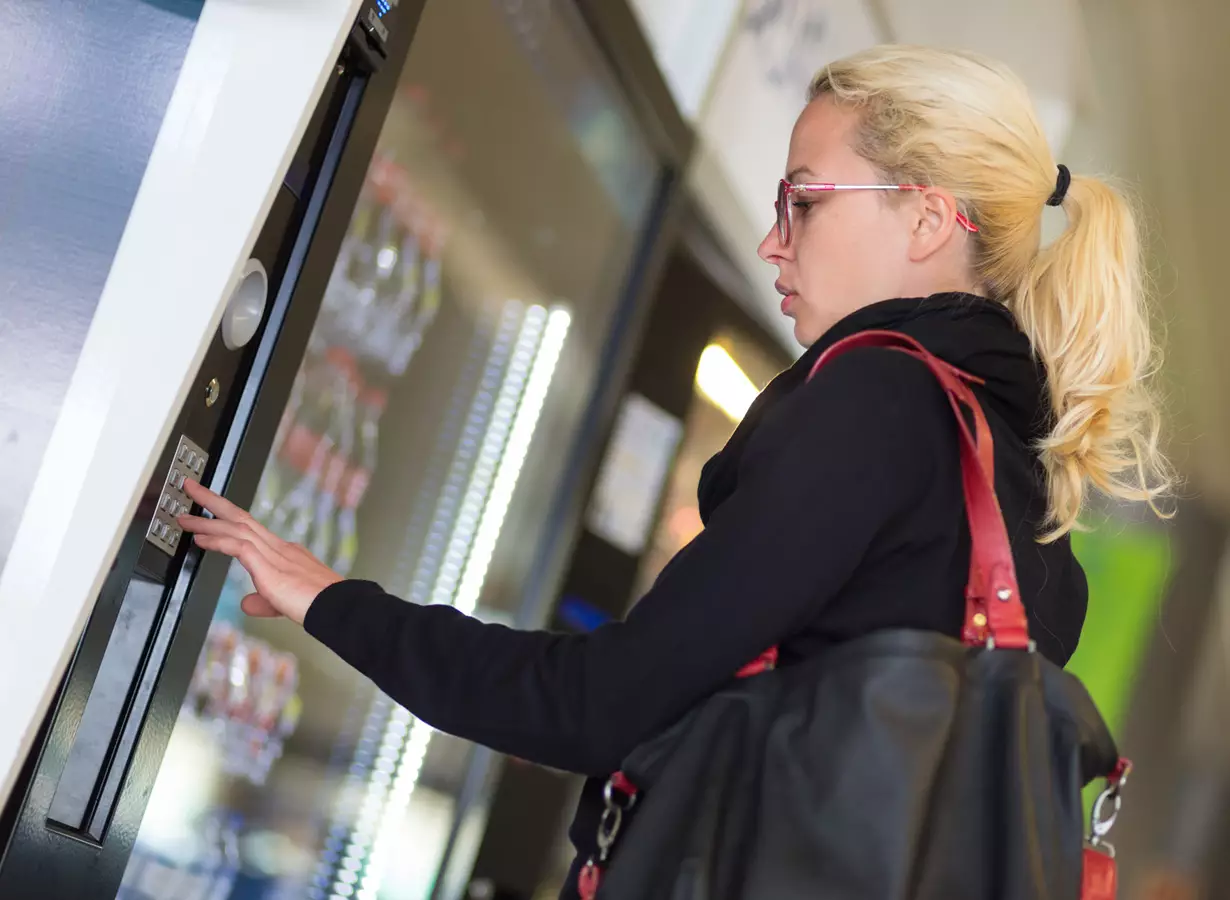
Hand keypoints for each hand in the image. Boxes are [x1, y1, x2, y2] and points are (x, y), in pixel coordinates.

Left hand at [178, 479, 342, 624]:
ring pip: (237, 527)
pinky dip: (218, 540)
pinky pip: (239, 546)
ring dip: (208, 520)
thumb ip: (263, 601)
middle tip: (192, 489)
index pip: (252, 529)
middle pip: (241, 517)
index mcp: (285, 553)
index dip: (229, 518)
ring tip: (185, 516)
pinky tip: (201, 538)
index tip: (211, 511)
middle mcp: (279, 547)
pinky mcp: (270, 567)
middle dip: (214, 502)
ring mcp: (275, 554)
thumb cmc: (320, 606)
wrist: (339, 608)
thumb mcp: (283, 603)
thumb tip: (246, 603)